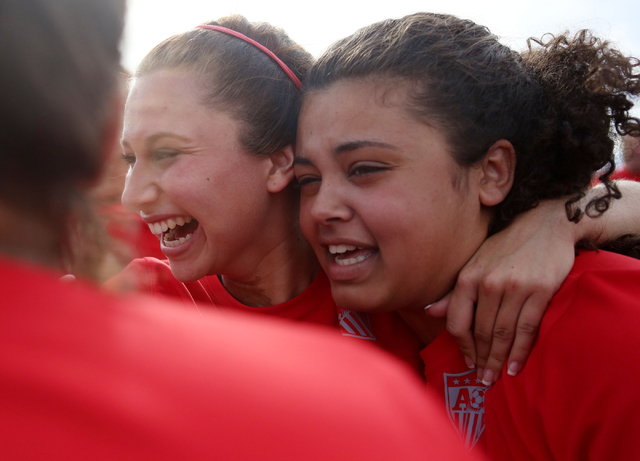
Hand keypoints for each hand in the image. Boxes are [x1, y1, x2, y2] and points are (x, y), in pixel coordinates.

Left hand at [428, 199, 576, 384]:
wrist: (545, 224)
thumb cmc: (506, 247)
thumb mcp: (475, 264)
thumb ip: (455, 292)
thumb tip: (427, 311)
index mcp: (468, 277)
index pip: (458, 322)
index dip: (462, 347)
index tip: (467, 363)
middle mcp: (489, 283)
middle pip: (481, 332)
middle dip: (480, 359)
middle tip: (482, 380)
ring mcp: (515, 287)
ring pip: (503, 333)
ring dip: (498, 360)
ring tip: (496, 379)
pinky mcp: (540, 290)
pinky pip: (527, 328)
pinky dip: (520, 351)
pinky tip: (515, 366)